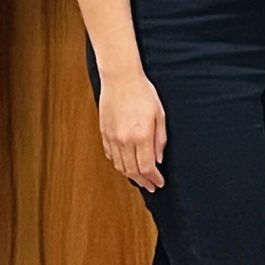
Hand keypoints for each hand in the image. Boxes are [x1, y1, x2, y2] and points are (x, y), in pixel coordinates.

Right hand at [99, 70, 166, 191]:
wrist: (120, 78)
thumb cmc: (142, 92)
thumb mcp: (159, 115)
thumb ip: (160, 139)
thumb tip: (159, 159)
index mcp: (141, 135)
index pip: (147, 167)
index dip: (154, 178)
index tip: (159, 182)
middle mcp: (125, 140)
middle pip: (133, 171)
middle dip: (143, 181)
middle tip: (151, 186)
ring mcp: (112, 137)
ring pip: (120, 166)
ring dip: (130, 175)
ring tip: (139, 179)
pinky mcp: (104, 133)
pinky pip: (111, 155)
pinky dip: (119, 164)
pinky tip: (126, 165)